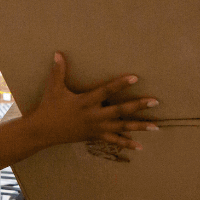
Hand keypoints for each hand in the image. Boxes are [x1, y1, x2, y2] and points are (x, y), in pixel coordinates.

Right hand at [30, 52, 158, 151]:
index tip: (135, 78)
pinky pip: (113, 141)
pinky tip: (140, 146)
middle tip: (155, 101)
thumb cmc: (49, 107)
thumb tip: (58, 53)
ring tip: (156, 126)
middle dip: (138, 106)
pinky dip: (127, 143)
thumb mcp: (53, 88)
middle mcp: (93, 116)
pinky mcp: (95, 136)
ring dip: (139, 126)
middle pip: (119, 111)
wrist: (43, 131)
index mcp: (85, 102)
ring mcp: (96, 128)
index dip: (120, 84)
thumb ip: (58, 70)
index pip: (106, 91)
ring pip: (121, 127)